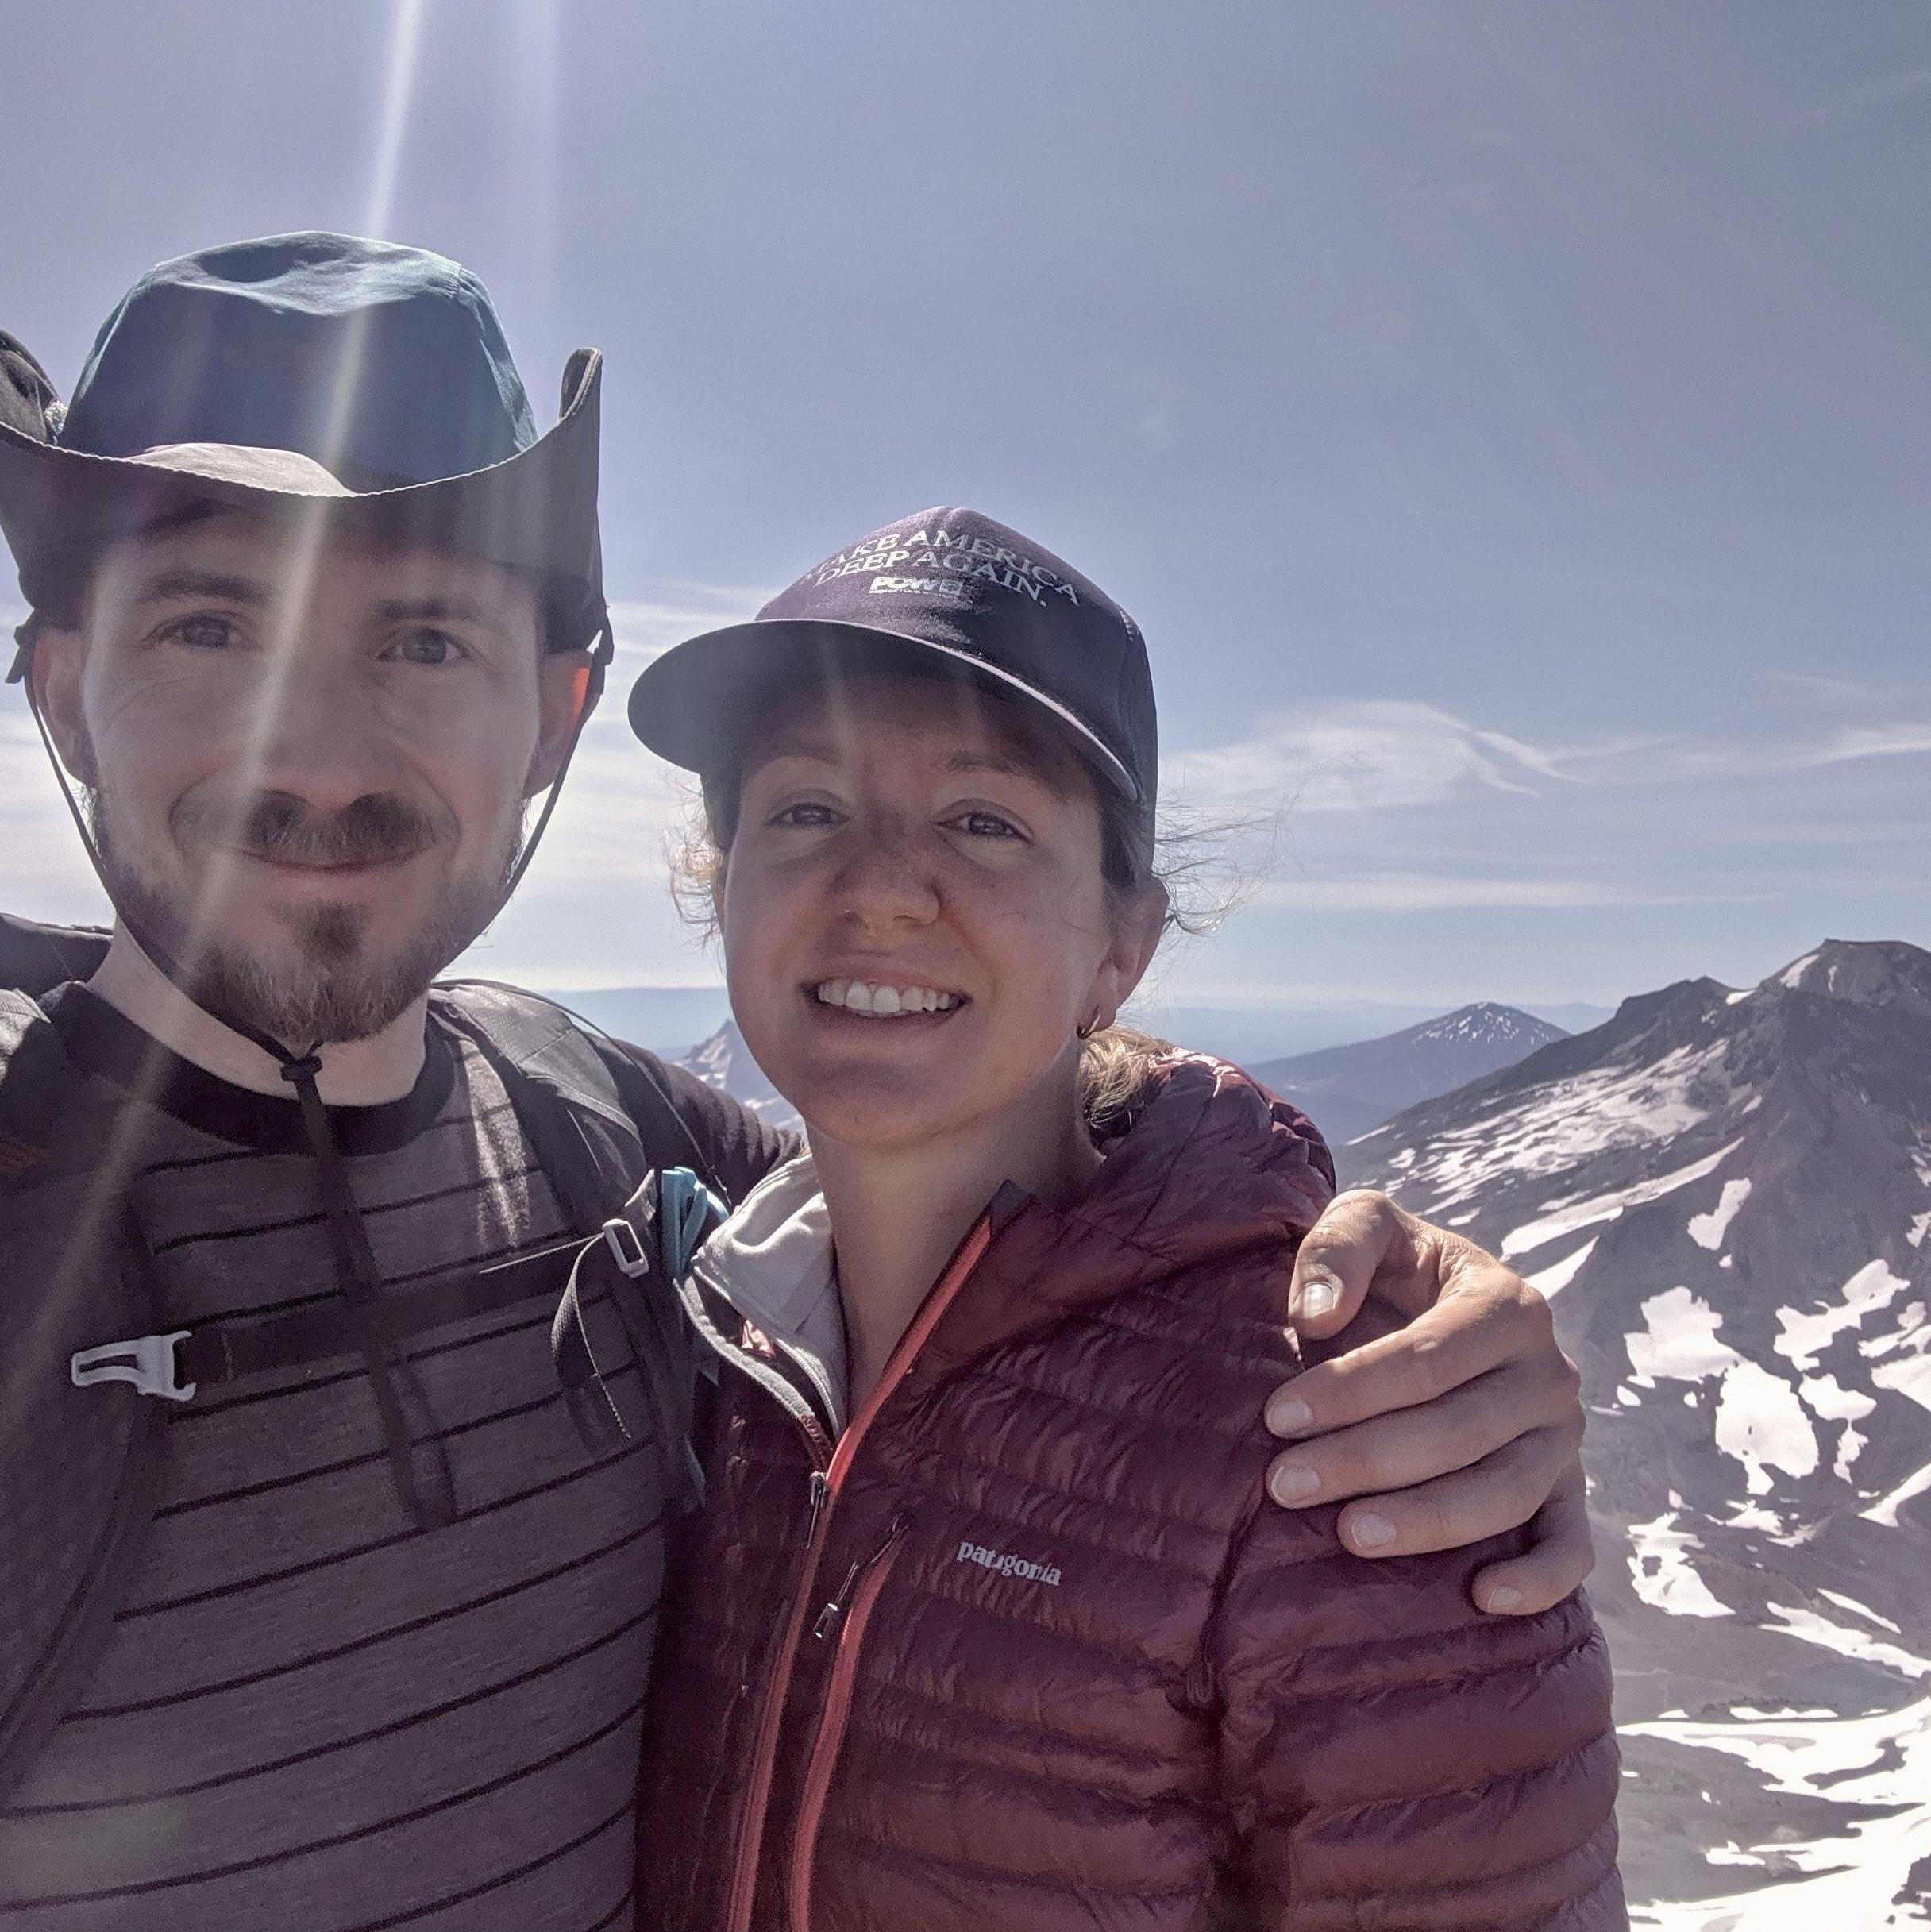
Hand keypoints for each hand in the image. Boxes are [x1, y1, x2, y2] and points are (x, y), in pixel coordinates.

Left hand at [1261, 1189, 1591, 1615]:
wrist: (1437, 1304)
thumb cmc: (1394, 1271)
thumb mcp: (1366, 1226)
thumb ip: (1337, 1248)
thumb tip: (1313, 1313)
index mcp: (1507, 1304)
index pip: (1428, 1359)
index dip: (1351, 1390)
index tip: (1277, 1417)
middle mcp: (1548, 1374)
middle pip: (1459, 1430)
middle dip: (1365, 1460)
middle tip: (1285, 1485)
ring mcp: (1563, 1438)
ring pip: (1506, 1492)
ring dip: (1428, 1521)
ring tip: (1349, 1535)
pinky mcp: (1568, 1492)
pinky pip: (1571, 1546)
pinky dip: (1539, 1579)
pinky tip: (1482, 1597)